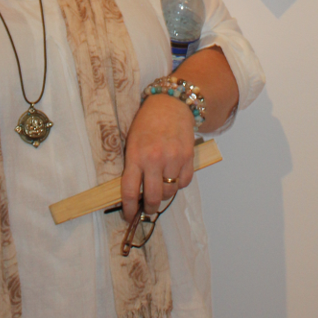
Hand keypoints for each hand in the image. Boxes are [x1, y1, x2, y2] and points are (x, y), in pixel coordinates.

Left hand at [120, 93, 195, 220]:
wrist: (171, 103)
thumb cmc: (147, 122)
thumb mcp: (132, 141)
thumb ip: (133, 165)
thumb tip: (134, 193)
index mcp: (136, 155)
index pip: (130, 191)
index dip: (129, 208)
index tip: (129, 215)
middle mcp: (155, 159)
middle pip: (153, 197)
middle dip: (149, 208)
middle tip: (147, 209)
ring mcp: (173, 158)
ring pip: (170, 191)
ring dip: (164, 195)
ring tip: (160, 189)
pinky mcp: (188, 157)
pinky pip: (184, 182)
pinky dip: (178, 184)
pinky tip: (173, 177)